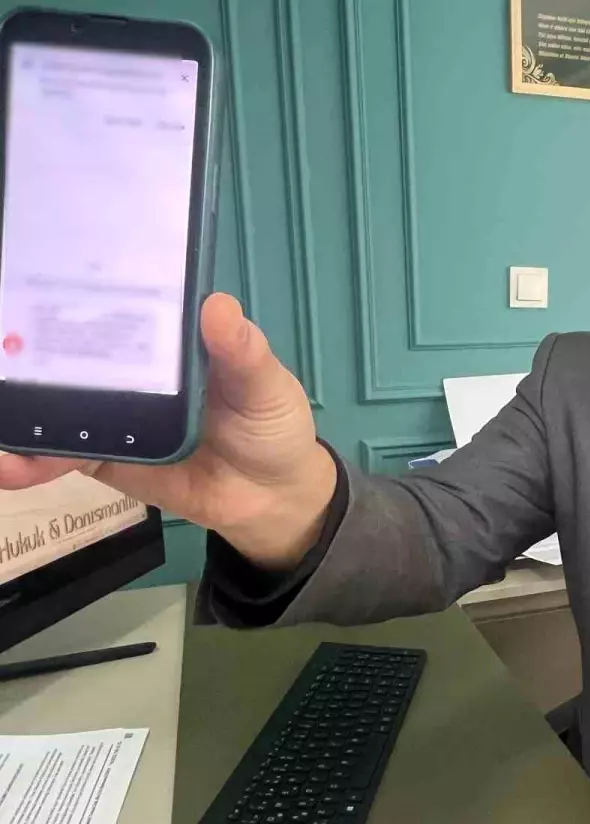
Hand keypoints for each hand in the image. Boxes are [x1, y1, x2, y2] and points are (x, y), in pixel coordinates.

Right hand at [0, 293, 336, 569]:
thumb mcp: (268, 385)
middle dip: (21, 341)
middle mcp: (132, 368)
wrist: (272, 500)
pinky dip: (29, 460)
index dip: (75, 285)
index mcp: (169, 338)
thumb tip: (218, 305)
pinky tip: (9, 464)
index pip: (116, 301)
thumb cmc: (273, 426)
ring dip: (16, 405)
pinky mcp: (104, 457)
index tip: (30, 268)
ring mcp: (113, 413)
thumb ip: (244, 353)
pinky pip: (59, 454)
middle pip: (67, 347)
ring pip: (51, 401)